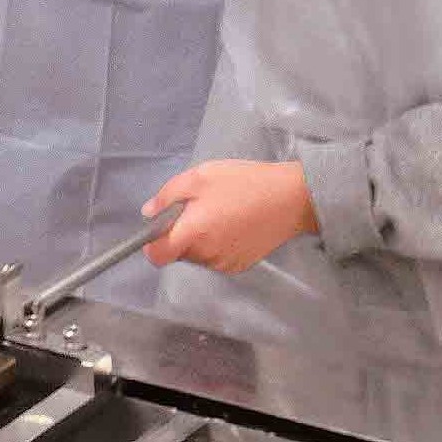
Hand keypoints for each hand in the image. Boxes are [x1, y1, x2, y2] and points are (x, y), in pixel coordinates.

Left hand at [142, 160, 317, 274]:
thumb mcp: (202, 175)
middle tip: (201, 206)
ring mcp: (224, 264)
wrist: (291, 198)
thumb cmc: (244, 182)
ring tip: (222, 212)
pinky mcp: (240, 266)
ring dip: (201, 239)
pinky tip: (235, 224)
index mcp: (193, 233)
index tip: (162, 224)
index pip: (156, 255)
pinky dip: (218, 244)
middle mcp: (206, 256)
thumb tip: (149, 212)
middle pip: (179, 253)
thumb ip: (169, 194)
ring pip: (198, 255)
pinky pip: (217, 258)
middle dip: (182, 233)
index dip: (153, 242)